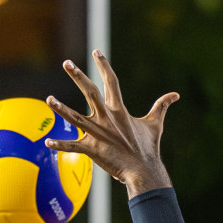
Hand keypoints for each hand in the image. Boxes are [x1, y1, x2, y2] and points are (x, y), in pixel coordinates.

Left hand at [45, 50, 178, 197]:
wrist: (143, 170)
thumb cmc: (149, 148)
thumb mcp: (155, 123)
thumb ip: (162, 106)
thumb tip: (175, 95)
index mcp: (119, 110)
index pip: (111, 82)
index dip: (104, 65)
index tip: (97, 52)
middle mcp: (106, 118)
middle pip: (90, 91)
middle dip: (78, 76)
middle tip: (67, 62)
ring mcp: (97, 133)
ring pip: (75, 117)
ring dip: (61, 108)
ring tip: (48, 99)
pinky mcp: (92, 149)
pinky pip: (73, 146)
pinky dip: (60, 145)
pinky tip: (47, 141)